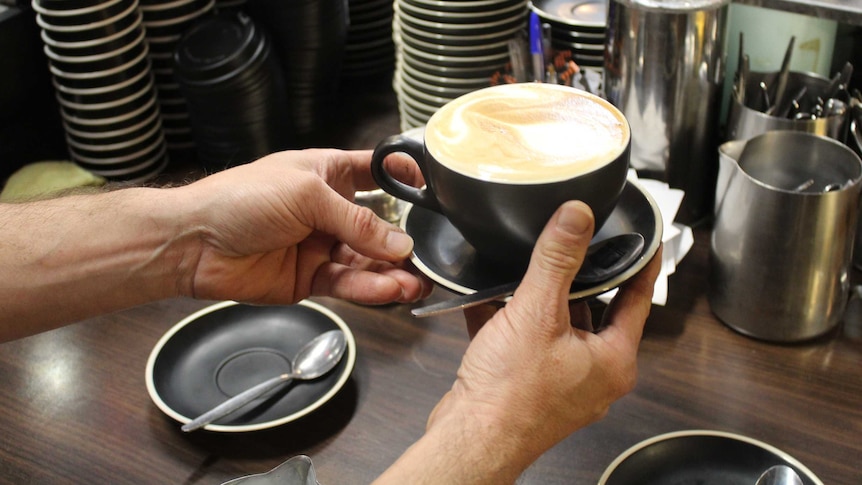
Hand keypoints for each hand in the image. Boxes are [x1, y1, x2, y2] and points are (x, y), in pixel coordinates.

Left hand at [175, 148, 431, 305]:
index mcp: (328, 175)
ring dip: (393, 272)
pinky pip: (349, 284)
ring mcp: (322, 246)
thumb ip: (357, 221)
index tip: (435, 190)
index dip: (404, 180)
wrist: (194, 243)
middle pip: (379, 227)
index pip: (376, 173)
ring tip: (416, 283)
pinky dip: (370, 289)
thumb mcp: (307, 195)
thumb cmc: (241, 199)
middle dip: (404, 242)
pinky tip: (390, 290)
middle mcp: (329, 211)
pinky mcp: (312, 280)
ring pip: (368, 262)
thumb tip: (401, 244)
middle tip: (430, 257)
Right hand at [375, 201, 660, 483]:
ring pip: (559, 328)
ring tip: (527, 271)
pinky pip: (528, 345)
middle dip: (579, 280)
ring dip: (540, 302)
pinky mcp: (530, 389)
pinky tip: (489, 301)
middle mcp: (594, 376)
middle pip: (596, 312)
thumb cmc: (510, 395)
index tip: (644, 239)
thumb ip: (557, 260)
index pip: (638, 299)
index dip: (640, 264)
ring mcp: (562, 385)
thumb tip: (577, 217)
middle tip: (575, 246)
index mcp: (613, 360)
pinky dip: (512, 323)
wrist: (469, 440)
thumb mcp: (538, 313)